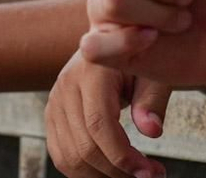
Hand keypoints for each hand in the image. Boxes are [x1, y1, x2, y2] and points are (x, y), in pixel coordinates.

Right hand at [43, 50, 175, 177]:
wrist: (111, 40)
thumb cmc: (138, 56)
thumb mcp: (153, 71)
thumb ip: (152, 99)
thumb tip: (152, 131)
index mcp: (92, 70)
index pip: (99, 124)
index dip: (123, 156)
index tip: (149, 172)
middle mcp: (66, 85)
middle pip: (84, 146)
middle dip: (118, 170)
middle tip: (149, 174)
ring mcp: (55, 101)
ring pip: (70, 156)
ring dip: (102, 175)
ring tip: (131, 173)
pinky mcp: (52, 114)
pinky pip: (61, 155)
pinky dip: (84, 171)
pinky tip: (110, 169)